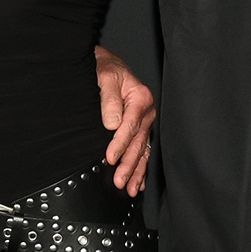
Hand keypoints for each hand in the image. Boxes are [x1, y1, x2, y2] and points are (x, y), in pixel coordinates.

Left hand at [96, 47, 155, 194]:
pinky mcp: (140, 127)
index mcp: (140, 98)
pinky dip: (141, 167)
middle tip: (119, 181)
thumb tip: (112, 124)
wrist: (106, 63)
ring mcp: (145, 121)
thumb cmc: (105, 68)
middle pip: (138, 143)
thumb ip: (109, 100)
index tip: (110, 158)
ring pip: (142, 150)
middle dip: (129, 164)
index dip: (119, 145)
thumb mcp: (105, 77)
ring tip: (128, 188)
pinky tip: (137, 182)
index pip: (130, 127)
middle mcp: (146, 111)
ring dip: (136, 171)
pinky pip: (143, 150)